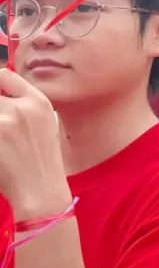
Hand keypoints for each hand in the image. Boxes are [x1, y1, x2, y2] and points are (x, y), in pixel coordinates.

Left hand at [0, 71, 68, 217]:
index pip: (3, 75)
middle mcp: (21, 108)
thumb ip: (23, 106)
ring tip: (2, 140)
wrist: (41, 192)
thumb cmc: (41, 161)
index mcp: (38, 102)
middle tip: (2, 127)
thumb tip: (1, 98)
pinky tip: (0, 151)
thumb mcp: (45, 124)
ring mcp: (4, 123)